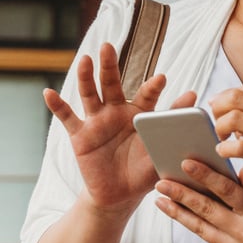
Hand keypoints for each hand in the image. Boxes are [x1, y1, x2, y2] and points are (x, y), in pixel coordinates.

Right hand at [44, 42, 196, 213]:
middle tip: (108, 47)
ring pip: (89, 95)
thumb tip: (194, 95)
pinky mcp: (80, 135)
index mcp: (140, 114)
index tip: (162, 79)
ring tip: (85, 60)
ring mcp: (96, 121)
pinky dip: (57, 106)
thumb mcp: (160, 149)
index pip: (147, 96)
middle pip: (112, 84)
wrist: (118, 196)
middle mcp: (116, 111)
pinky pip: (67, 118)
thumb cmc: (143, 171)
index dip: (153, 88)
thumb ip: (173, 121)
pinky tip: (48, 93)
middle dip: (110, 66)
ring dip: (85, 77)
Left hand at [154, 161, 242, 242]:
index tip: (186, 163)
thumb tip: (238, 170)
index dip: (205, 176)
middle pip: (206, 210)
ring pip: (200, 228)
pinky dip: (197, 226)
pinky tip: (183, 214)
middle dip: (180, 194)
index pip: (227, 190)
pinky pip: (209, 240)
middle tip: (161, 182)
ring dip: (177, 212)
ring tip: (160, 200)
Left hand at [208, 74, 242, 209]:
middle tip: (215, 120)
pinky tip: (226, 153)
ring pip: (234, 120)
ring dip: (220, 128)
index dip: (231, 96)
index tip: (224, 106)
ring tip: (221, 137)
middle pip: (236, 99)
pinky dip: (227, 148)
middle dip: (218, 108)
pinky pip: (241, 147)